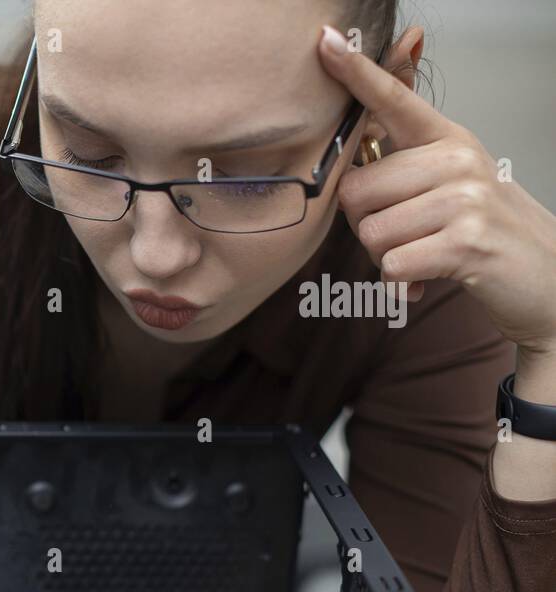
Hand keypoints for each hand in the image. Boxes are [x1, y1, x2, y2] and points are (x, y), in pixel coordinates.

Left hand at [319, 25, 555, 357]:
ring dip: (384, 257)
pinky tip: (427, 276)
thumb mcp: (448, 179)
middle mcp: (456, 159)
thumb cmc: (480, 227)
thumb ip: (405, 151)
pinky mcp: (466, 241)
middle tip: (406, 234)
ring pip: (370, 233)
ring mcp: (464, 198)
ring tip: (423, 252)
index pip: (392, 99)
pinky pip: (391, 265)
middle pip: (354, 191)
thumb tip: (391, 84)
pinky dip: (400, 281)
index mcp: (445, 139)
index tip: (325, 42)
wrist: (544, 274)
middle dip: (366, 225)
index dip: (356, 73)